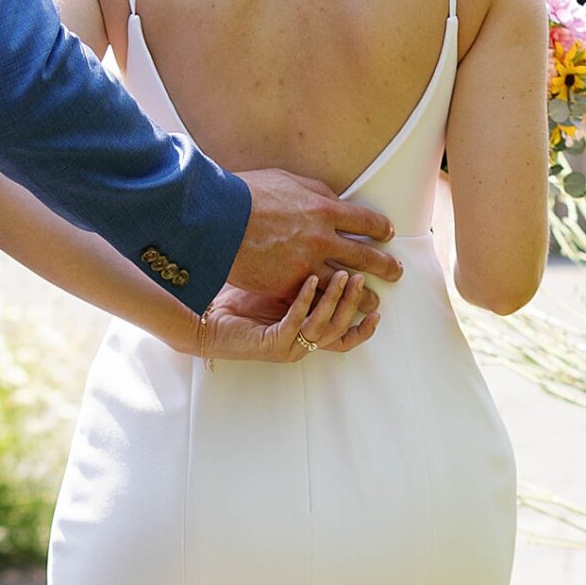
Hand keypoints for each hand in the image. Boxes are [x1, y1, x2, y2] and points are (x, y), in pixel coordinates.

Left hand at [197, 271, 375, 365]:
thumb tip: (326, 239)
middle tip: (370, 275)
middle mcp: (303, 343)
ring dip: (338, 298)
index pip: (347, 330)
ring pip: (325, 326)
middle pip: (342, 326)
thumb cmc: (238, 300)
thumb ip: (302, 270)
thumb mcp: (277, 282)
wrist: (202, 322)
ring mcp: (289, 345)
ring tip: (347, 274)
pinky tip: (313, 278)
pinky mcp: (271, 344)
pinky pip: (296, 322)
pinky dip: (306, 300)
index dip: (366, 314)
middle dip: (358, 299)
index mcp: (306, 330)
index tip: (382, 290)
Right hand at [229, 168, 400, 299]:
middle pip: (366, 256)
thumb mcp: (288, 181)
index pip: (366, 221)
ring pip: (347, 286)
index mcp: (324, 209)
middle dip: (386, 266)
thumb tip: (336, 201)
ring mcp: (305, 265)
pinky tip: (338, 311)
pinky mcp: (286, 285)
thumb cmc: (246, 194)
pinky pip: (316, 299)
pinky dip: (330, 306)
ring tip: (375, 303)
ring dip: (365, 296)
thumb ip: (316, 193)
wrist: (214, 219)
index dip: (381, 229)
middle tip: (396, 272)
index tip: (388, 234)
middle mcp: (321, 238)